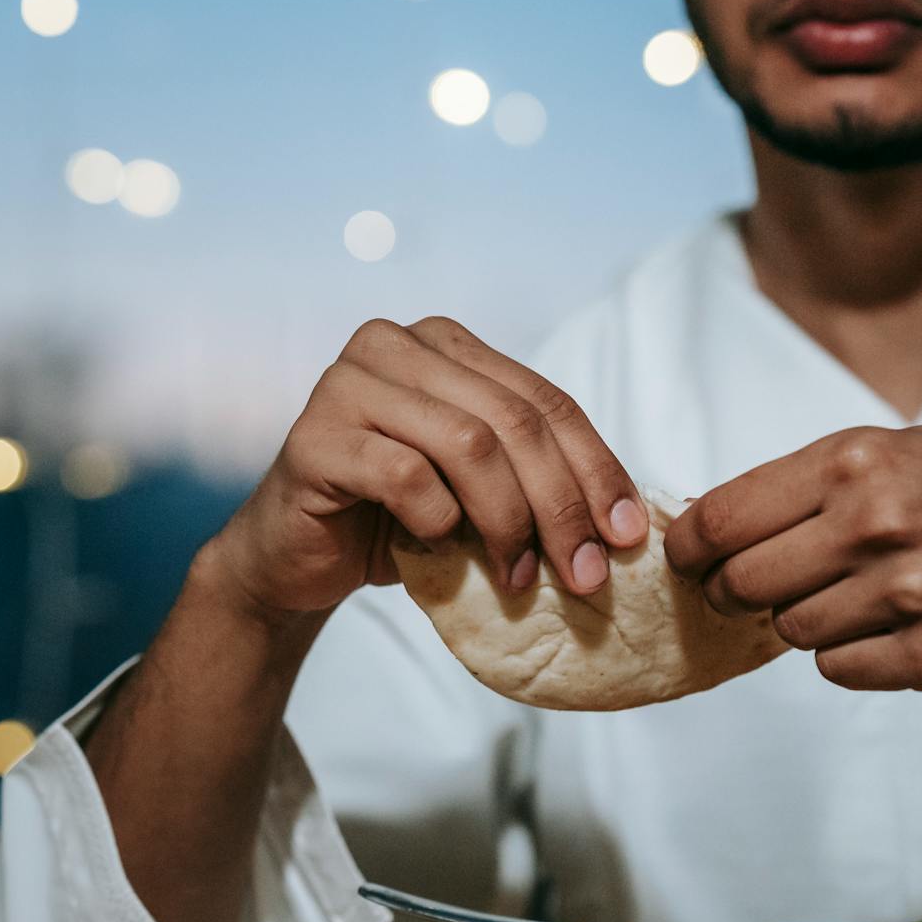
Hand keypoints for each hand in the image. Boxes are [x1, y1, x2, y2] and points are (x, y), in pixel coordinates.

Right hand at [209, 317, 648, 617]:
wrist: (292, 559)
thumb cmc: (391, 521)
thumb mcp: (476, 490)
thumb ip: (532, 477)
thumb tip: (623, 522)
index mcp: (443, 343)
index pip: (545, 400)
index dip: (596, 468)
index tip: (629, 534)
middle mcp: (393, 344)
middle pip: (512, 420)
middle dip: (562, 504)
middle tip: (586, 574)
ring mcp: (347, 384)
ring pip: (468, 443)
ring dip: (507, 521)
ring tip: (517, 579)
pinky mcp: (315, 437)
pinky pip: (406, 476)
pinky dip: (437, 521)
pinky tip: (439, 550)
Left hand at [662, 425, 921, 692]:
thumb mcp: (906, 451)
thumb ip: (813, 484)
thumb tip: (713, 524)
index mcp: (859, 461)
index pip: (723, 516)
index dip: (690, 547)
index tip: (686, 558)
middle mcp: (877, 522)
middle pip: (743, 582)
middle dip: (737, 592)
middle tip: (756, 590)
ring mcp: (907, 593)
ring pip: (790, 630)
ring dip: (805, 622)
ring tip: (861, 596)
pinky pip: (838, 669)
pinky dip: (851, 656)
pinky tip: (895, 627)